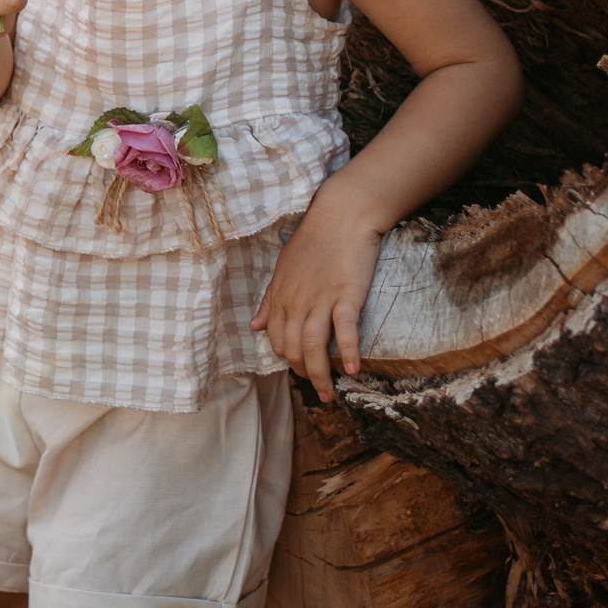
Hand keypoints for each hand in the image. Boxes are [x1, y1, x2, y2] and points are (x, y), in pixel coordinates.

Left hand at [250, 187, 383, 400]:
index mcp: (280, 296)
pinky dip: (347, 353)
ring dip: (321, 375)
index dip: (287, 359)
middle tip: (319, 390)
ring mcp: (321, 299)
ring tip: (330, 393)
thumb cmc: (314, 240)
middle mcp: (297, 301)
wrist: (341, 214)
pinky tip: (351, 371)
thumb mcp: (284, 268)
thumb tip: (255, 327)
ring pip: (314, 347)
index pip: (276, 339)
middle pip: (294, 349)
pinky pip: (344, 330)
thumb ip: (270, 299)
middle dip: (303, 374)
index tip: (300, 370)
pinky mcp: (346, 295)